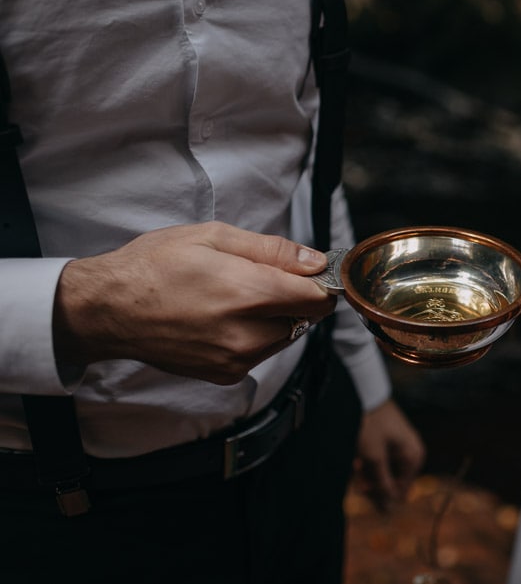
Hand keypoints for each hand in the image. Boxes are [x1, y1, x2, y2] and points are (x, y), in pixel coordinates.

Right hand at [52, 221, 335, 384]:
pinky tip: (223, 317)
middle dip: (293, 298)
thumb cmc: (155, 266)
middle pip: (304, 319)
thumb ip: (273, 251)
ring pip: (284, 337)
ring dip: (275, 318)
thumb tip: (316, 262)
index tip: (309, 272)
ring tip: (235, 297)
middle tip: (258, 278)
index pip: (318, 299)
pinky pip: (260, 353)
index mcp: (248, 294)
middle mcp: (247, 335)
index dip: (320, 282)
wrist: (107, 309)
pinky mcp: (224, 375)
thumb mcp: (214, 237)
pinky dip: (254, 336)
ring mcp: (235, 360)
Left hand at [355, 399, 425, 511]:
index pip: (399, 491)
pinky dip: (367, 461)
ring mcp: (401, 445)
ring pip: (383, 470)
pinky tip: (356, 457)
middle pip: (391, 480)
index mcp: (414, 457)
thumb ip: (382, 484)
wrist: (364, 392)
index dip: (379, 495)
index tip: (360, 489)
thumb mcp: (374, 458)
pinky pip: (379, 459)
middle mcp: (411, 452)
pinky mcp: (389, 439)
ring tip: (354, 460)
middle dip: (371, 481)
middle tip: (355, 472)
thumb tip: (389, 511)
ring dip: (366, 471)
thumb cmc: (370, 425)